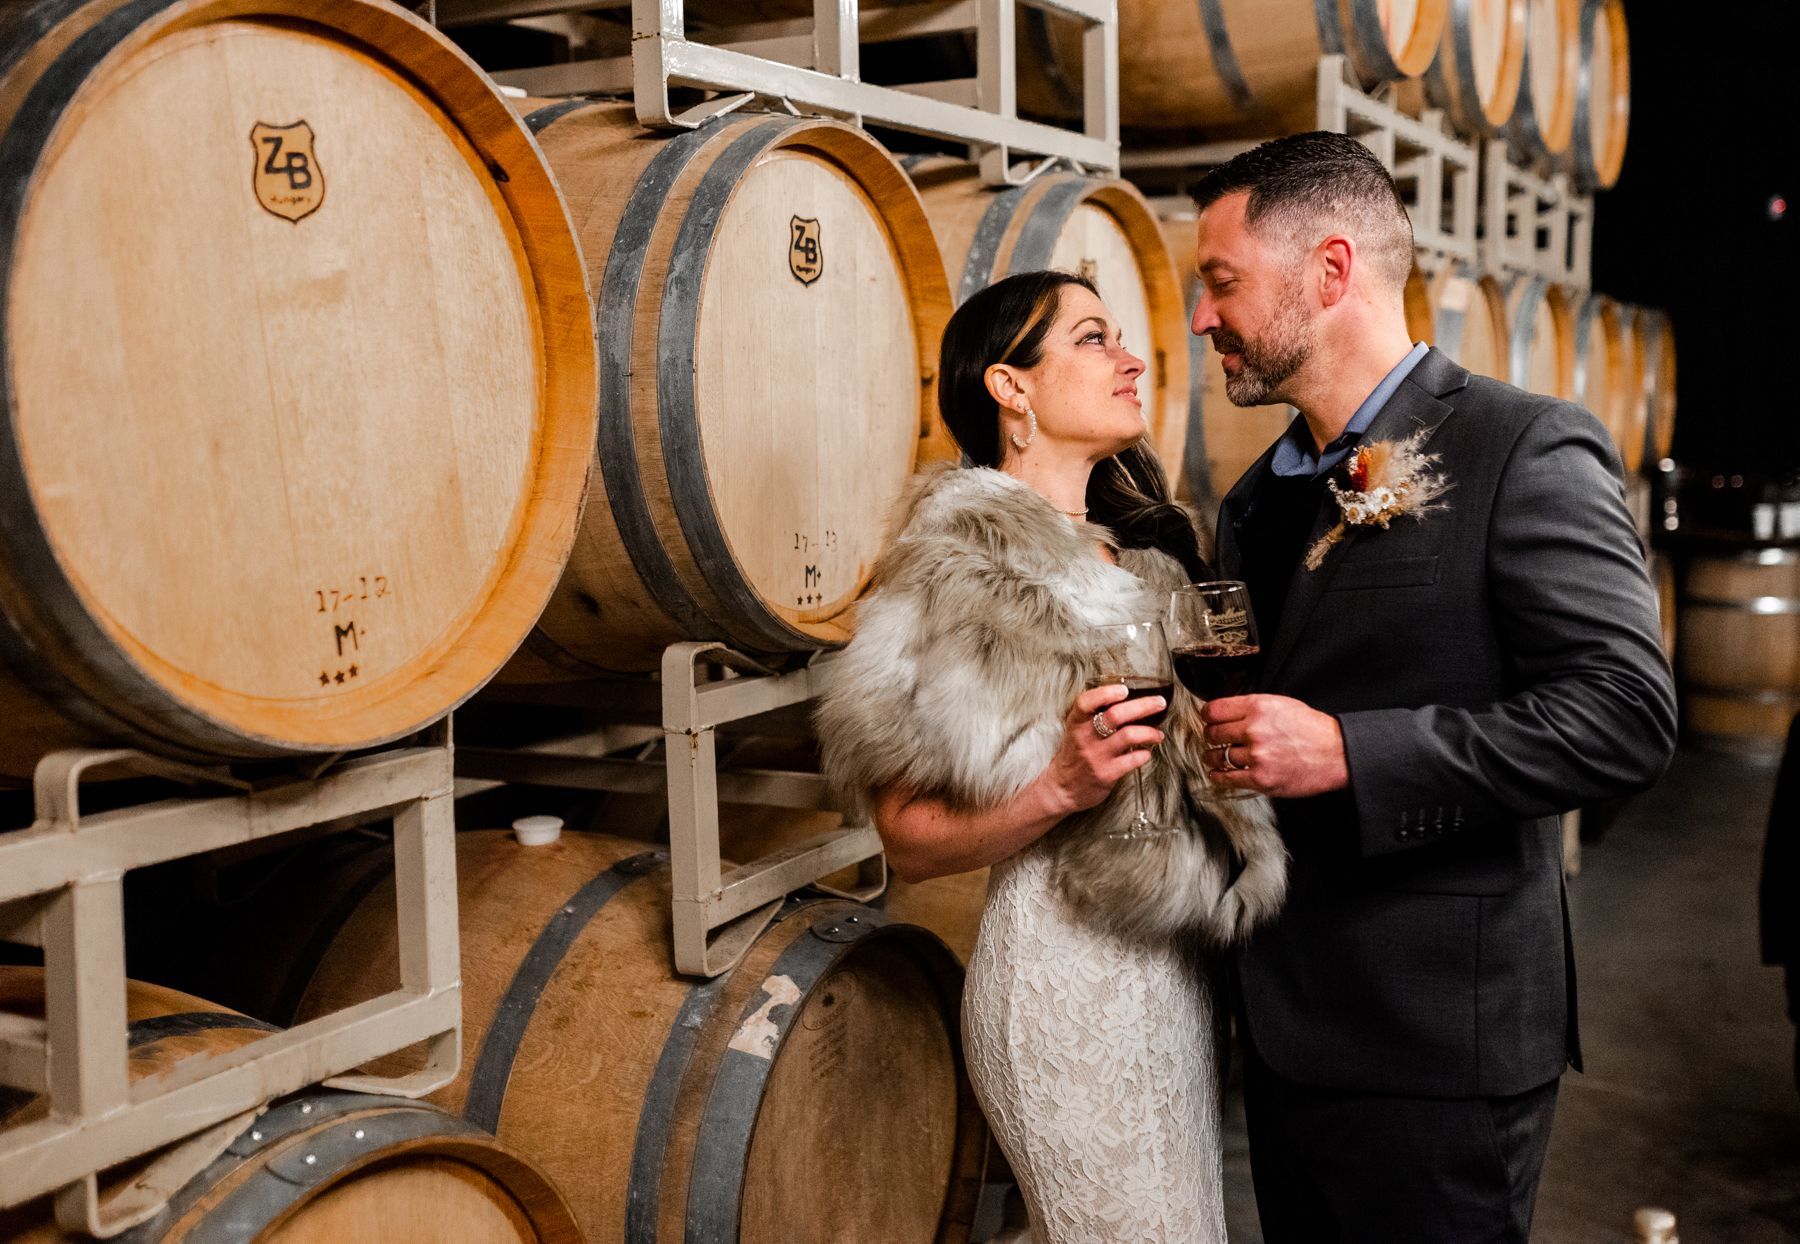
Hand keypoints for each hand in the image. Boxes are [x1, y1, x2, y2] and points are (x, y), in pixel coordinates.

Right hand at [1045, 683, 1165, 814]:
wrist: (1062, 788)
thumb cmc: (1075, 754)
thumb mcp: (1076, 731)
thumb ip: (1095, 716)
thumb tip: (1127, 700)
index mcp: (1076, 723)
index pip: (1086, 702)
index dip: (1105, 693)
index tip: (1124, 689)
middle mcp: (1085, 738)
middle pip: (1116, 715)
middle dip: (1143, 706)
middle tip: (1159, 703)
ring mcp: (1096, 757)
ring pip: (1128, 736)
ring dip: (1150, 732)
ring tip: (1158, 733)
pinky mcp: (1106, 774)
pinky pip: (1132, 760)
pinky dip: (1145, 754)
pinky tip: (1146, 753)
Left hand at [1200, 694, 1347, 797]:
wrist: (1337, 753)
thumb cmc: (1313, 729)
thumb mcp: (1281, 704)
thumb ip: (1252, 708)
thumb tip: (1226, 712)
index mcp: (1258, 707)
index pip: (1214, 710)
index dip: (1207, 716)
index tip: (1208, 720)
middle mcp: (1254, 729)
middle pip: (1212, 733)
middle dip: (1211, 736)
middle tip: (1213, 739)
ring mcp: (1257, 755)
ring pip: (1219, 756)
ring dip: (1214, 757)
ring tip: (1215, 756)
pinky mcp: (1261, 778)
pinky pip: (1227, 778)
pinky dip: (1219, 775)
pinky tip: (1217, 772)